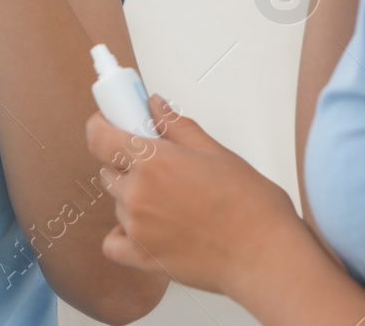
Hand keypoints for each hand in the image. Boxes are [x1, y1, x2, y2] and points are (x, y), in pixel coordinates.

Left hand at [84, 94, 305, 298]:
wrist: (265, 255)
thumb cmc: (251, 207)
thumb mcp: (216, 152)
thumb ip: (177, 126)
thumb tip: (156, 106)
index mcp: (154, 162)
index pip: (99, 137)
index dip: (100, 125)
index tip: (109, 122)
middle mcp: (138, 194)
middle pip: (109, 169)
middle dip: (126, 162)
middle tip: (158, 164)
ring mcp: (137, 228)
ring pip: (117, 203)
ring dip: (132, 197)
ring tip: (172, 200)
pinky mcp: (143, 258)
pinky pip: (113, 242)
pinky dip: (123, 234)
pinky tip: (147, 228)